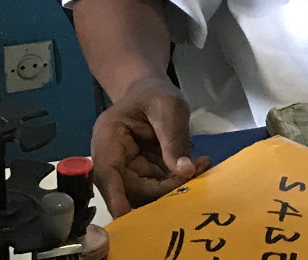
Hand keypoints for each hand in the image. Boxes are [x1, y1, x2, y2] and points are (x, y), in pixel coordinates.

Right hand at [89, 74, 209, 216]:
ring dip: (174, 186)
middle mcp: (113, 160)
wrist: (152, 90)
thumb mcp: (168, 106)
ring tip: (201, 166)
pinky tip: (198, 165)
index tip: (126, 217)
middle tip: (194, 173)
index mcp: (108, 139)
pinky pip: (158, 185)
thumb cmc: (155, 93)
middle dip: (162, 189)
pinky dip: (178, 180)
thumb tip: (185, 171)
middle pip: (130, 189)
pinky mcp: (143, 173)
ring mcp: (128, 169)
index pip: (107, 174)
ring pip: (146, 191)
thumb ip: (174, 137)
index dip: (115, 197)